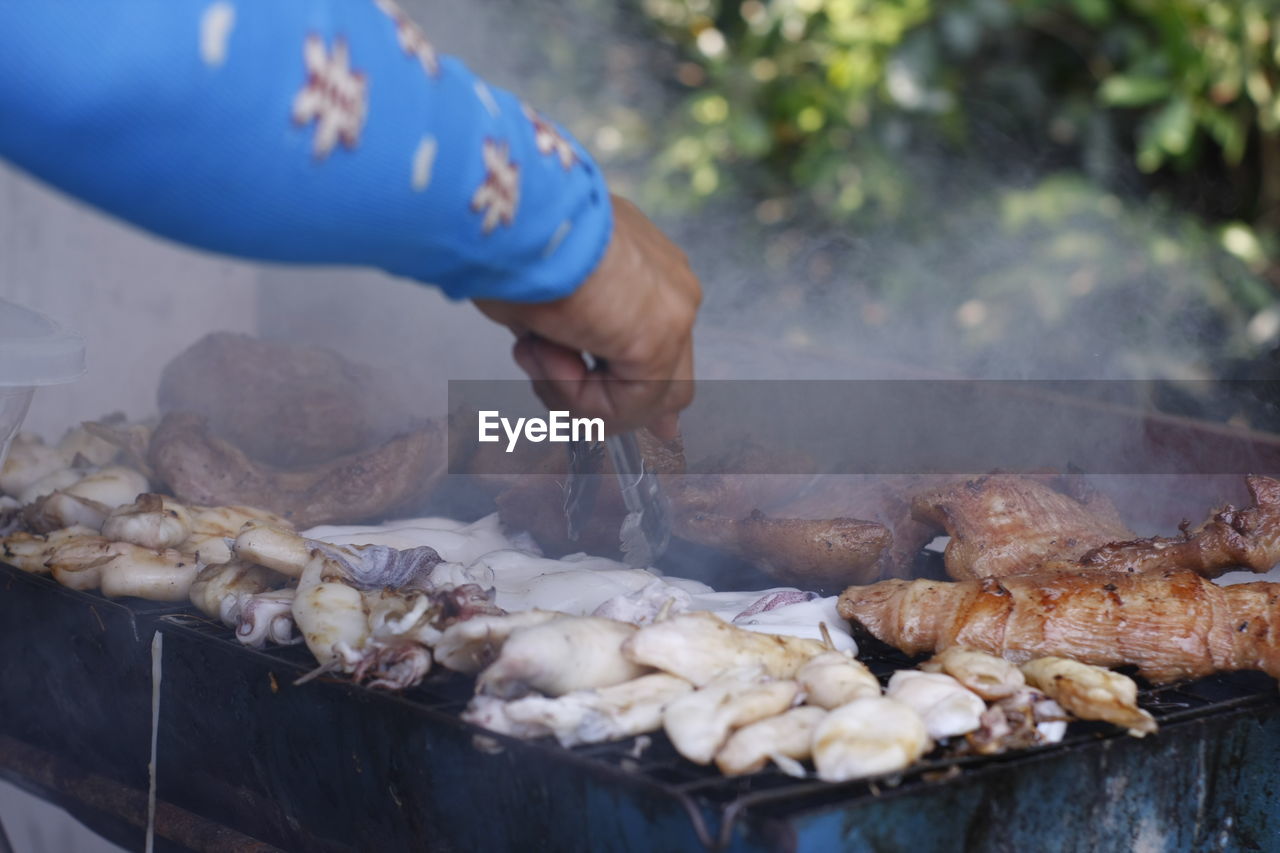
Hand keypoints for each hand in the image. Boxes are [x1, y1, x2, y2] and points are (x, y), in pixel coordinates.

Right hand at [475, 195, 700, 438]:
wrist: (516, 218)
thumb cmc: (510, 241)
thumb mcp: (538, 296)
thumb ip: (560, 337)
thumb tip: (551, 358)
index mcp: (642, 262)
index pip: (662, 340)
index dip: (640, 388)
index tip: (639, 425)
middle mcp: (669, 283)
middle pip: (666, 378)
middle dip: (621, 408)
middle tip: (566, 399)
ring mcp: (673, 310)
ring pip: (643, 398)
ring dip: (578, 395)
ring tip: (538, 351)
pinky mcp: (658, 338)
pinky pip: (625, 404)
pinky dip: (577, 397)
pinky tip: (550, 354)